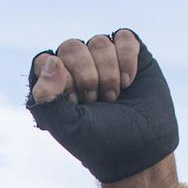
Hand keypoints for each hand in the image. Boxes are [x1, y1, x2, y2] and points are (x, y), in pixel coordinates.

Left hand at [27, 29, 178, 187]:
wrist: (142, 149)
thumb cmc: (101, 142)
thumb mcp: (69, 126)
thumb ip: (48, 97)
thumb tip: (51, 61)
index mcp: (54, 86)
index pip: (45, 62)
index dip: (62, 80)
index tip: (76, 105)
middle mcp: (76, 69)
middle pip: (71, 47)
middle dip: (87, 76)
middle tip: (97, 102)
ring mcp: (102, 60)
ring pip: (98, 42)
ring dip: (109, 73)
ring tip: (114, 97)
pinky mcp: (129, 55)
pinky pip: (124, 37)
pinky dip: (127, 59)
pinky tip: (129, 81)